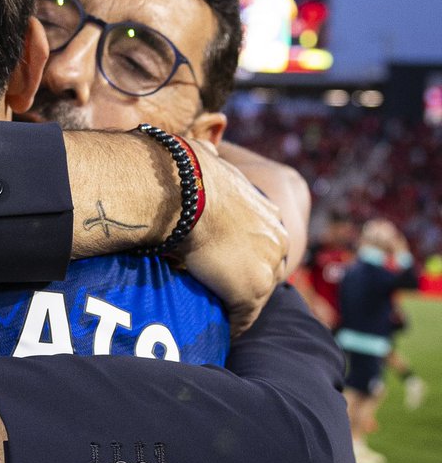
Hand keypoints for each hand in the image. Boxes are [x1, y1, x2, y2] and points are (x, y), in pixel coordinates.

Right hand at [180, 139, 288, 336]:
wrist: (186, 187)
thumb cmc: (188, 171)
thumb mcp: (212, 161)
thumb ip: (217, 165)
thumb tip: (208, 131)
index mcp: (269, 211)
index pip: (262, 244)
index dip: (244, 258)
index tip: (227, 268)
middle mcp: (276, 238)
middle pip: (266, 272)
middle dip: (247, 284)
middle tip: (224, 297)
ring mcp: (266, 265)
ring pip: (256, 297)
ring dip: (240, 309)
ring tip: (222, 319)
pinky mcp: (251, 289)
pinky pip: (243, 318)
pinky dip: (232, 326)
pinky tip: (220, 331)